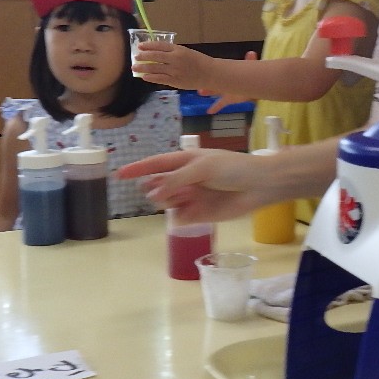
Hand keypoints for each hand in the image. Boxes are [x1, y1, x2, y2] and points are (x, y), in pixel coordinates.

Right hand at [116, 147, 272, 222]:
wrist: (260, 186)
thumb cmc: (233, 169)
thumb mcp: (201, 168)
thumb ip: (175, 180)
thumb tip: (152, 194)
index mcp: (186, 160)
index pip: (155, 164)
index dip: (137, 169)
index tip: (118, 175)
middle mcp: (186, 179)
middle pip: (159, 186)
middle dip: (157, 189)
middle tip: (169, 191)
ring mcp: (193, 197)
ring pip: (167, 203)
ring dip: (169, 202)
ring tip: (185, 198)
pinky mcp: (201, 214)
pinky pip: (181, 218)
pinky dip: (181, 217)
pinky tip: (190, 213)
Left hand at [132, 40, 209, 88]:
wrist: (210, 73)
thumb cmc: (199, 62)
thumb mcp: (186, 52)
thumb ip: (173, 52)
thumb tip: (157, 52)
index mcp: (178, 49)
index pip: (160, 45)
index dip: (149, 45)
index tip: (140, 46)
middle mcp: (175, 59)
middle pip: (155, 56)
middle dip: (143, 56)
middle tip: (135, 57)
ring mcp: (174, 70)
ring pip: (155, 68)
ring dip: (143, 67)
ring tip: (135, 67)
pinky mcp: (175, 81)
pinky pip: (160, 79)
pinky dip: (151, 77)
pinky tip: (144, 76)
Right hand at [201, 51, 256, 112]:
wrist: (256, 87)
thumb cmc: (250, 76)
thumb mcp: (249, 67)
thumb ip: (250, 60)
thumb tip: (251, 53)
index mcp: (227, 72)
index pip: (217, 69)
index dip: (211, 68)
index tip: (201, 66)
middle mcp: (224, 81)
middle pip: (213, 80)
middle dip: (206, 80)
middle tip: (198, 79)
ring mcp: (226, 90)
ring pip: (214, 90)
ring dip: (208, 91)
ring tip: (200, 91)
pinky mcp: (229, 99)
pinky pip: (220, 104)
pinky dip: (215, 107)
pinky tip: (209, 111)